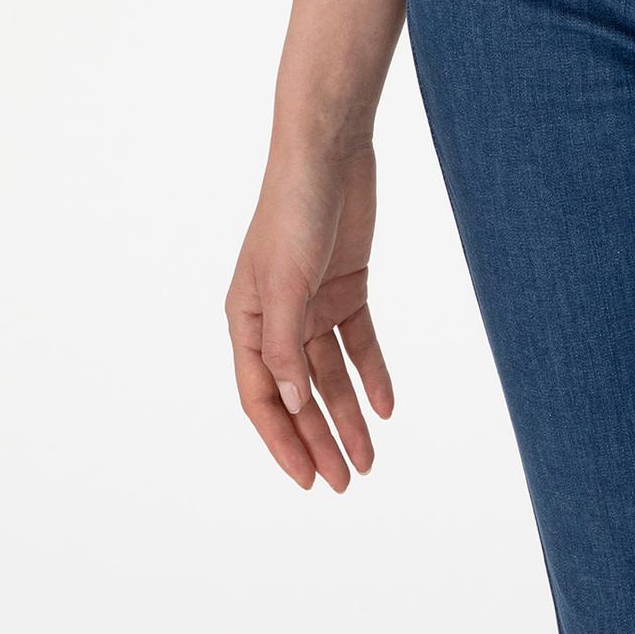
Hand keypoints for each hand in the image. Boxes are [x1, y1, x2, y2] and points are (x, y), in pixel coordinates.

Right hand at [226, 138, 393, 490]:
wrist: (329, 150)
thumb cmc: (294, 209)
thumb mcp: (286, 281)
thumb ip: (286, 345)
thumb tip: (294, 403)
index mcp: (246, 319)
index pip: (261, 396)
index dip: (282, 441)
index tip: (306, 482)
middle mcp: (277, 317)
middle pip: (299, 393)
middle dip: (319, 439)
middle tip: (346, 483)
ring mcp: (313, 303)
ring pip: (330, 374)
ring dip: (348, 415)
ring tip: (370, 459)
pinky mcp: (346, 285)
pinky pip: (359, 341)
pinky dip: (372, 372)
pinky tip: (388, 405)